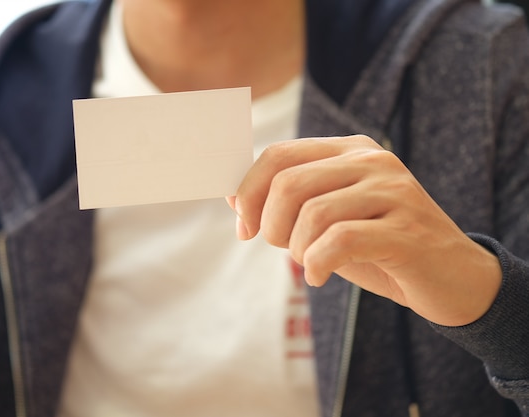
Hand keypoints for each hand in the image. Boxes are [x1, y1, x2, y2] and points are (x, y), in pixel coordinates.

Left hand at [227, 135, 501, 326]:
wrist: (451, 278)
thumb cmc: (379, 247)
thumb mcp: (331, 219)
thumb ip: (290, 203)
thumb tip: (234, 197)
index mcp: (350, 150)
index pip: (279, 155)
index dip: (248, 191)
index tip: (244, 226)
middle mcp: (373, 161)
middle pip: (288, 183)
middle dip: (270, 225)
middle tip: (282, 249)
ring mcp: (394, 192)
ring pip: (312, 214)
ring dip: (297, 250)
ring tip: (310, 264)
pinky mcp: (407, 229)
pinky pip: (339, 241)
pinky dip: (316, 265)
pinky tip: (319, 276)